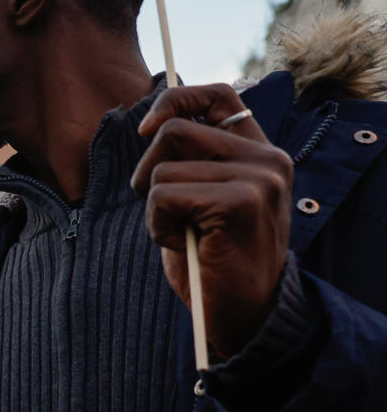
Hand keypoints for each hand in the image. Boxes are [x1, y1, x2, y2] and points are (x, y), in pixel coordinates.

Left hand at [132, 83, 293, 357]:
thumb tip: (154, 122)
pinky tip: (186, 246)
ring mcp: (259, 177)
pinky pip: (163, 195)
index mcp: (260, 153)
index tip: (145, 129)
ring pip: (163, 169)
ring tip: (184, 236)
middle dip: (148, 173)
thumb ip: (192, 163)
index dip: (173, 101)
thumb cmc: (212, 262)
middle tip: (164, 212)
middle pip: (174, 131)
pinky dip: (158, 226)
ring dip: (155, 209)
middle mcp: (267, 158)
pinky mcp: (241, 201)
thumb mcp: (201, 202)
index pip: (217, 95)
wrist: (241, 317)